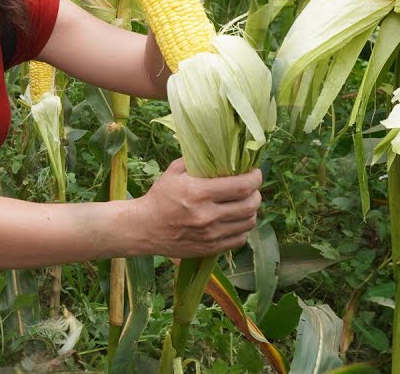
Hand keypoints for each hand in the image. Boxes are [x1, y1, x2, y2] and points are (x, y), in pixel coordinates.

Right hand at [134, 159, 261, 258]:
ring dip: (251, 211)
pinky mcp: (210, 248)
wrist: (144, 228)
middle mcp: (207, 215)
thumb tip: (220, 151)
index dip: (255, 178)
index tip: (255, 173)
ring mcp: (210, 235)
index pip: (241, 186)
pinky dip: (242, 228)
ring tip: (244, 204)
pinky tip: (235, 220)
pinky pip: (240, 239)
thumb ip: (196, 160)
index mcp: (198, 193)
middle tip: (251, 188)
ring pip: (248, 222)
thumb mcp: (173, 172)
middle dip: (256, 194)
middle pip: (250, 205)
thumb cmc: (159, 197)